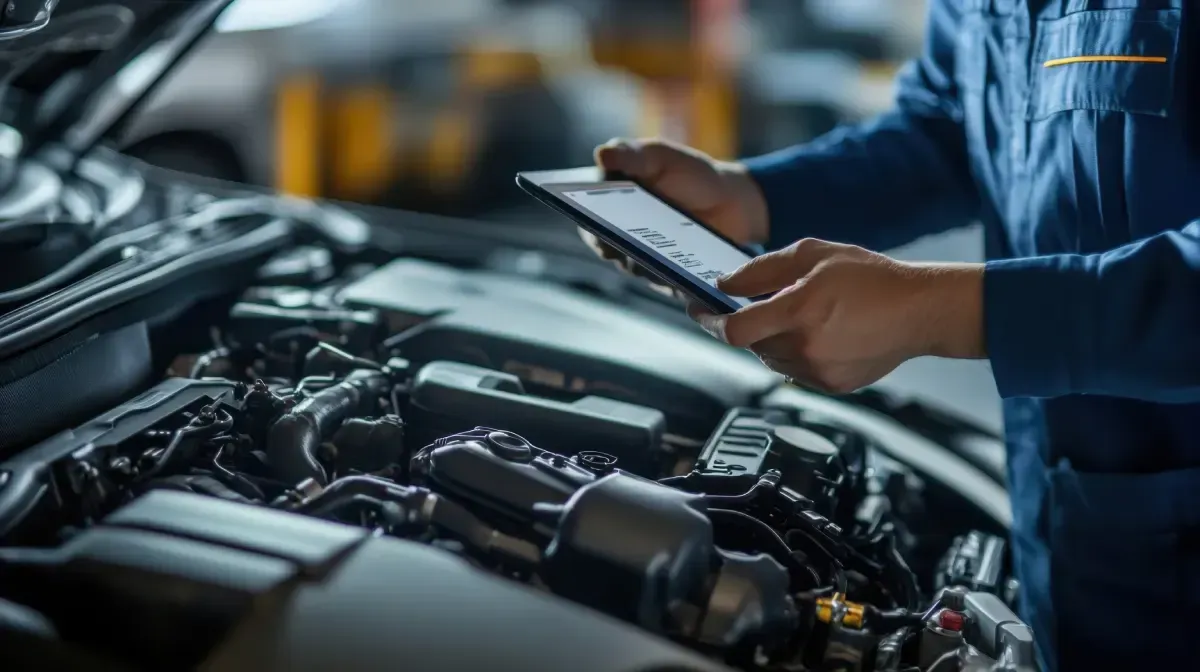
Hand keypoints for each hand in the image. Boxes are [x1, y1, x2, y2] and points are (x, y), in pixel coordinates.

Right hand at [581, 138, 768, 284]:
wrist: (730, 199)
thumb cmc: (688, 174)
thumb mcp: (660, 157)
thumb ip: (632, 155)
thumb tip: (602, 154)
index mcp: (610, 209)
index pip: (589, 224)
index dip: (590, 227)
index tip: (597, 227)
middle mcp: (622, 241)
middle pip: (612, 252)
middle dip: (621, 249)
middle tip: (632, 246)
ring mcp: (647, 262)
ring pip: (641, 271)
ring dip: (649, 268)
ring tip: (663, 263)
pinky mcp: (673, 279)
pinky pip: (671, 286)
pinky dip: (678, 284)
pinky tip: (689, 277)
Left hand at [687, 239, 985, 393]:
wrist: (921, 310)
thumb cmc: (873, 278)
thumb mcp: (813, 255)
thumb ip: (762, 270)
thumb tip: (725, 284)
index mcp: (799, 312)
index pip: (734, 330)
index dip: (709, 320)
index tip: (699, 309)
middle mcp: (805, 348)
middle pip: (750, 343)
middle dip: (747, 324)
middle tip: (762, 303)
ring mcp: (818, 372)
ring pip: (770, 358)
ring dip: (770, 338)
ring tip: (801, 314)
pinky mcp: (830, 386)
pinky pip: (794, 371)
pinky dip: (794, 352)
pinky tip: (820, 332)